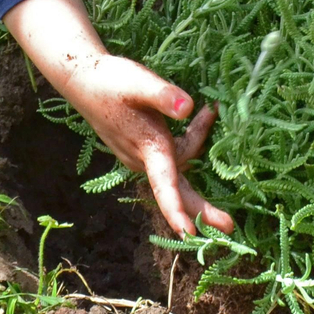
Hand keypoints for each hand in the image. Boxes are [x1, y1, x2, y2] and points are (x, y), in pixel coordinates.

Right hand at [5, 0, 233, 237]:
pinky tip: (201, 116)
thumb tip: (188, 107)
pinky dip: (190, 140)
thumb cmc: (110, 80)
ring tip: (211, 110)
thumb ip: (163, 95)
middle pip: (178, 190)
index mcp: (147, 147)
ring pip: (180, 162)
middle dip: (203, 209)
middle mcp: (144, 159)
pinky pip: (174, 155)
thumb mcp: (138, 81)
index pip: (164, 185)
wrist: (83, 81)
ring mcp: (142, 157)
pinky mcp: (143, 150)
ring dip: (199, 143)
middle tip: (230, 226)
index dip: (177, 210)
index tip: (191, 233)